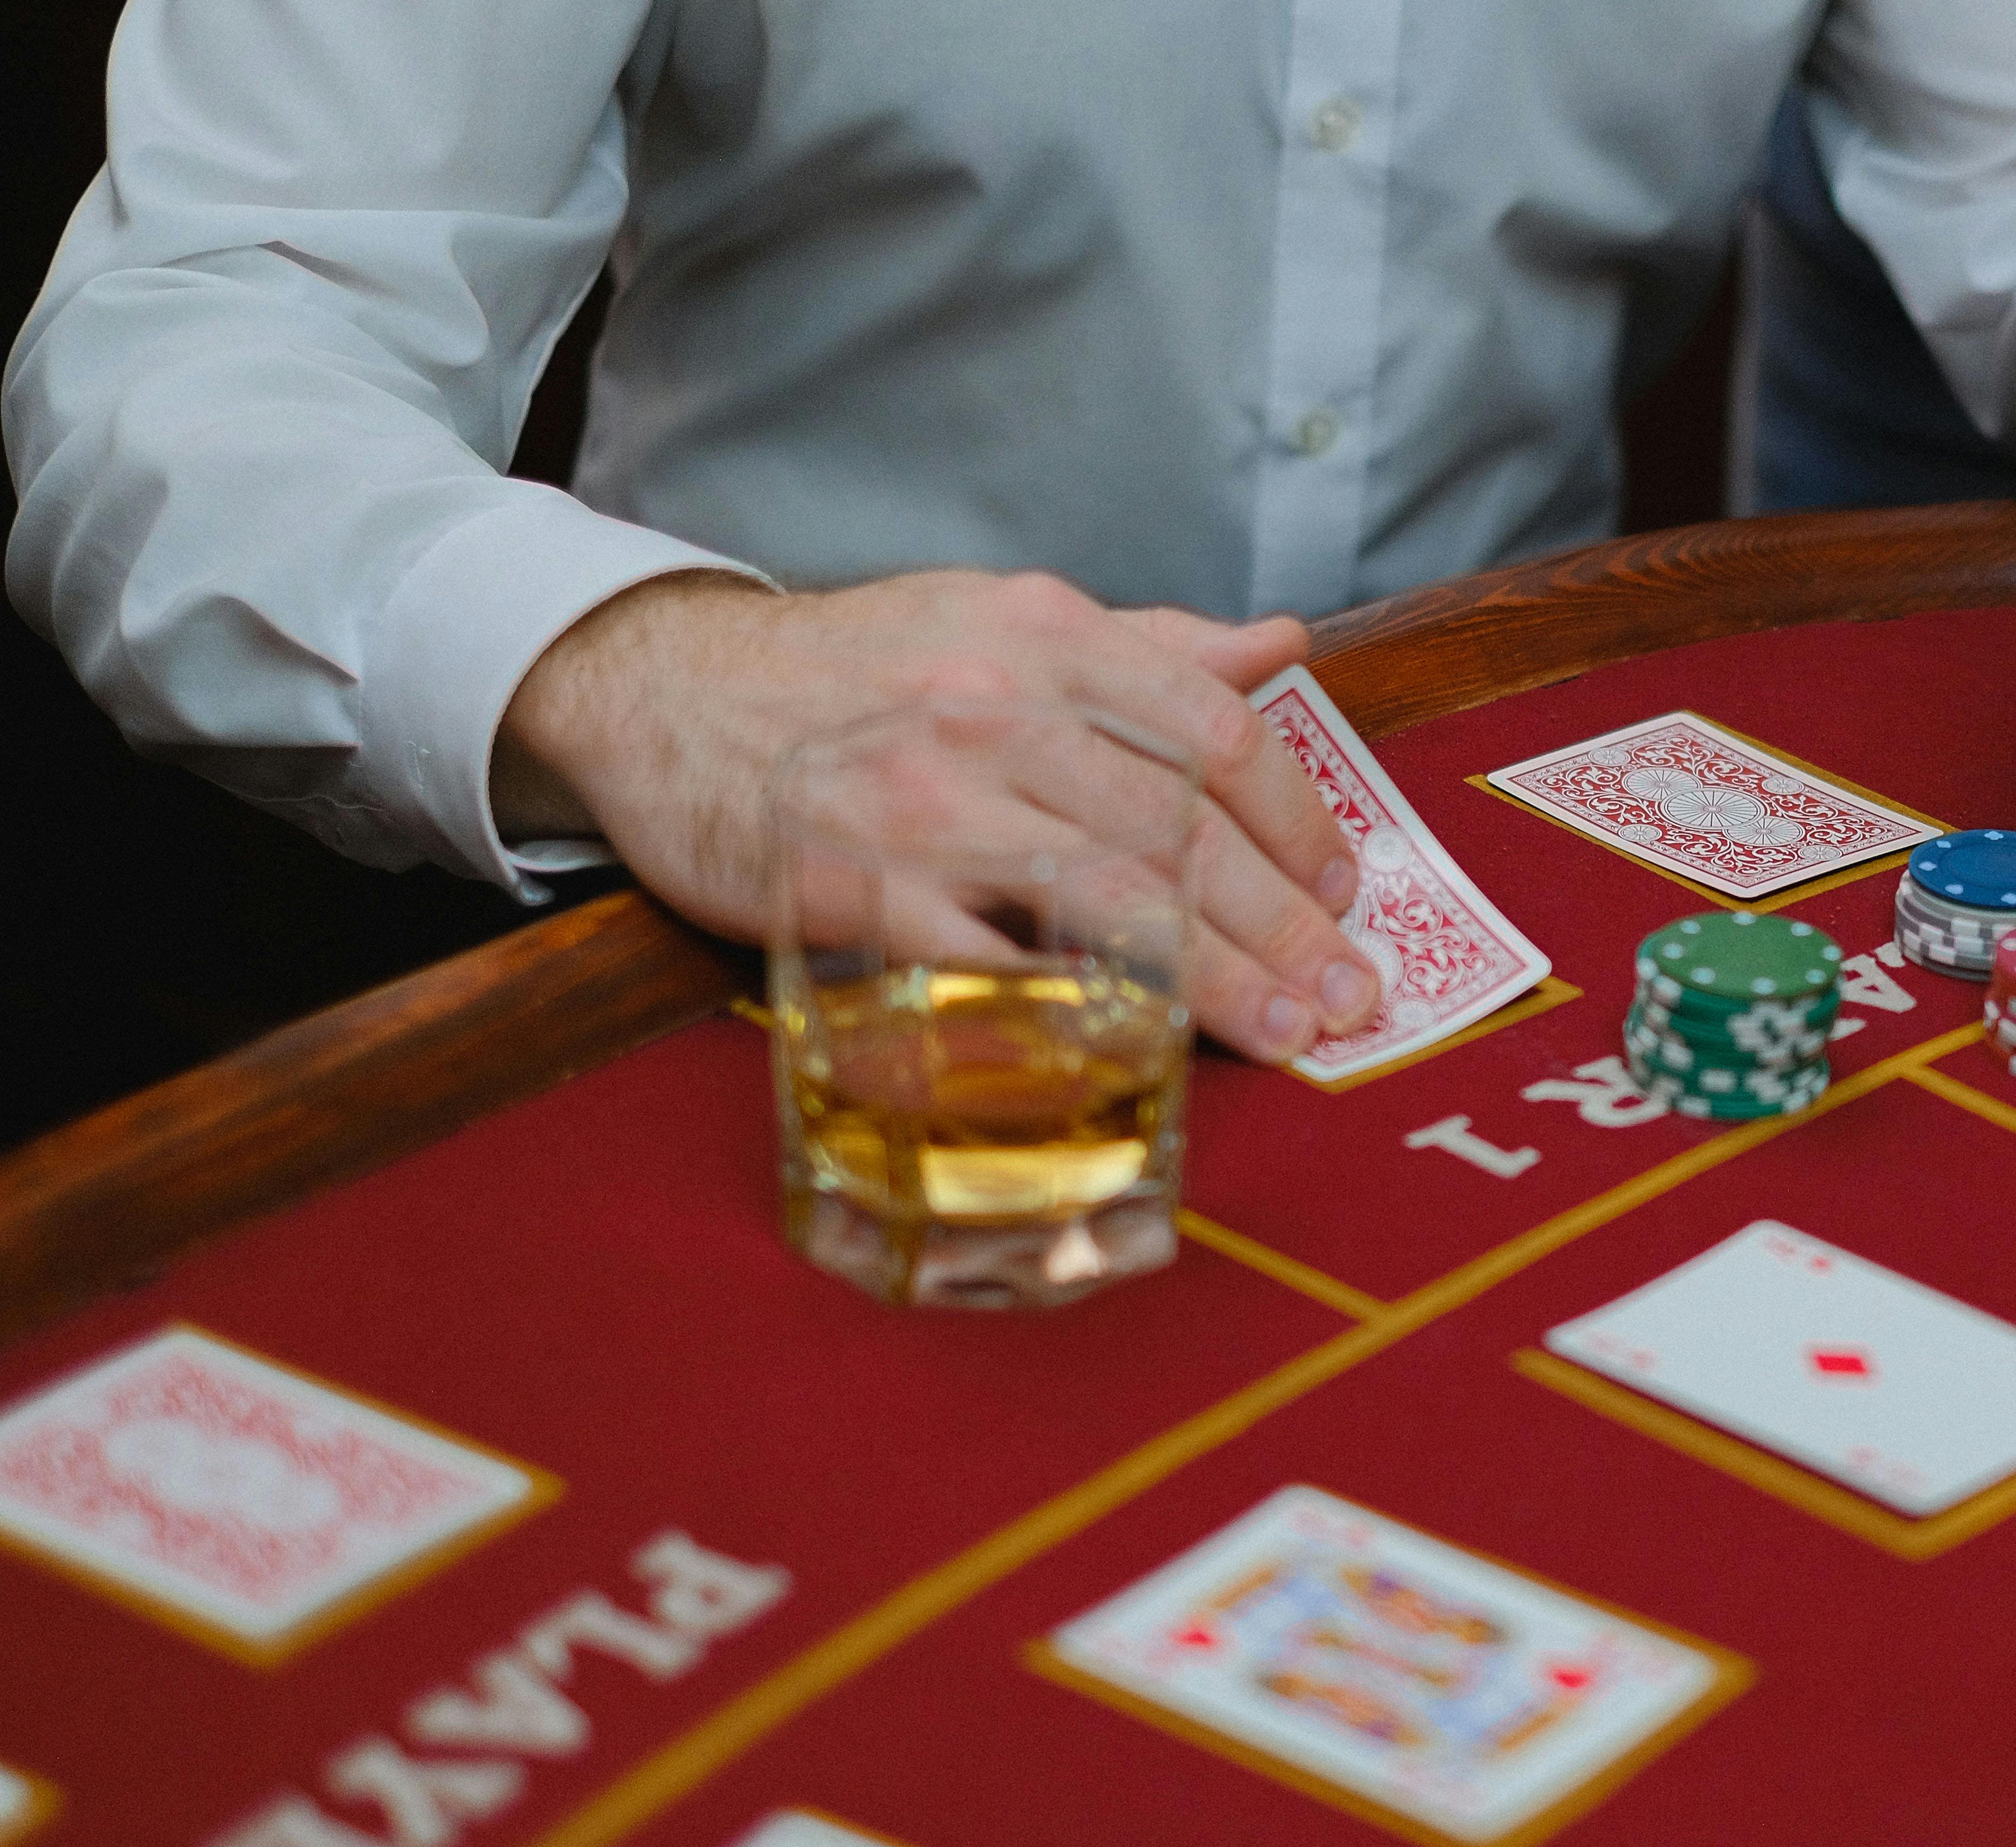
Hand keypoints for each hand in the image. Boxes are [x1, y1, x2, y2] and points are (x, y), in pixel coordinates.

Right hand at [495, 567, 1380, 1061]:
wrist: (667, 688)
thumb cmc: (855, 671)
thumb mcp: (1000, 622)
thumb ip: (1147, 648)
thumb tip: (1281, 648)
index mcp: (1045, 638)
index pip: (1213, 731)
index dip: (1296, 820)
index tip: (1342, 891)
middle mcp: (993, 711)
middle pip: (1179, 831)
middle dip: (1281, 926)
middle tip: (1348, 996)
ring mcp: (922, 803)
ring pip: (1107, 901)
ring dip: (1213, 982)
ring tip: (1286, 1035)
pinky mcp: (854, 889)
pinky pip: (987, 966)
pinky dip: (1072, 1013)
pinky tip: (1141, 1055)